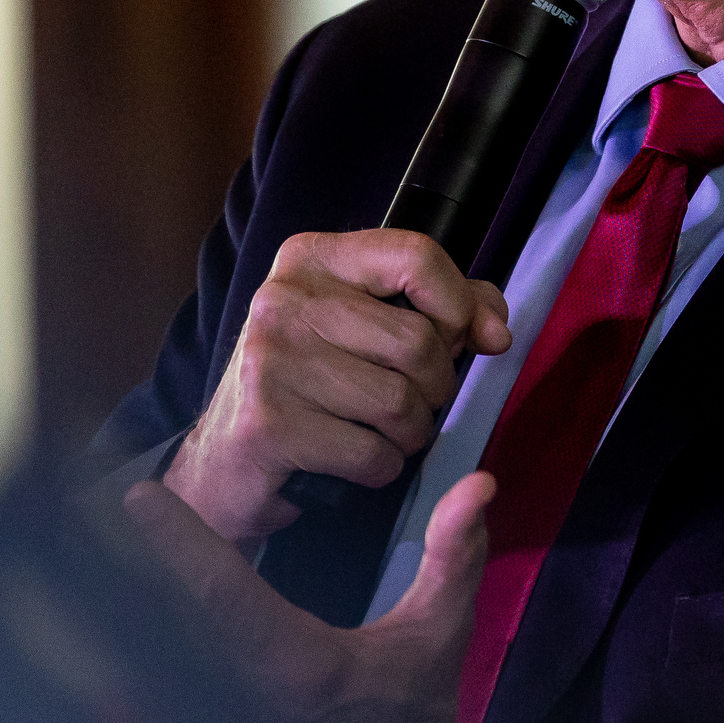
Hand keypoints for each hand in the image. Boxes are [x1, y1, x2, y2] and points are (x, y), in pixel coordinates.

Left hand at [121, 474, 560, 722]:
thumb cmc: (414, 712)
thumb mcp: (441, 631)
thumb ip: (455, 554)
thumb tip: (481, 482)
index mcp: (301, 669)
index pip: (225, 596)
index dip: (180, 544)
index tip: (141, 496)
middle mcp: (244, 703)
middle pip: (159, 622)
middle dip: (116, 565)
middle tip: (78, 506)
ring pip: (144, 660)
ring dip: (109, 605)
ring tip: (67, 545)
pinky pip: (149, 692)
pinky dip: (121, 650)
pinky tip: (90, 610)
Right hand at [164, 229, 510, 543]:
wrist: (228, 459)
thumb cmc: (313, 385)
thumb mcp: (369, 326)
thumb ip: (444, 308)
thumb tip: (495, 330)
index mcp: (312, 259)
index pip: (416, 255)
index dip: (460, 305)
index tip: (467, 340)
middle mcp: (284, 300)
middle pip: (419, 340)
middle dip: (435, 386)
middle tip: (412, 401)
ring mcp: (270, 361)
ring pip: (401, 403)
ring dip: (410, 432)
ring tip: (382, 431)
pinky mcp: (268, 425)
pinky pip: (373, 453)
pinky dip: (380, 467)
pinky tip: (353, 458)